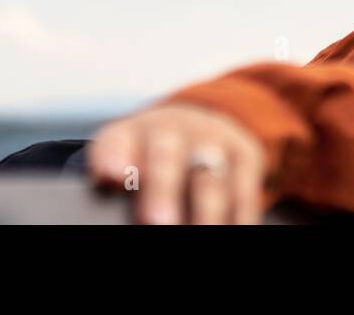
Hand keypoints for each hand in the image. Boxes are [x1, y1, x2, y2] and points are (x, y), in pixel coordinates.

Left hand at [86, 103, 267, 223]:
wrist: (205, 120)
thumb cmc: (152, 151)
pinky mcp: (245, 158)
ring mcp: (213, 143)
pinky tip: (233, 230)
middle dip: (162, 190)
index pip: (118, 139)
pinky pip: (245, 192)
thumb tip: (108, 186)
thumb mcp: (126, 150)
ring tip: (200, 234)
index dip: (114, 156)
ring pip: (210, 179)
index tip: (111, 176)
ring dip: (205, 212)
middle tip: (156, 220)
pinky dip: (239, 218)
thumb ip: (111, 171)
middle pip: (167, 155)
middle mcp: (174, 131)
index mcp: (134, 132)